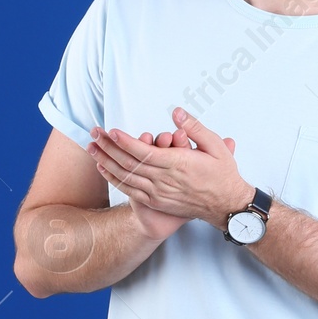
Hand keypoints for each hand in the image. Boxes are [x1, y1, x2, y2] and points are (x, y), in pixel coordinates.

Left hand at [94, 124, 235, 241]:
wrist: (226, 205)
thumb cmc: (222, 174)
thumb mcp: (217, 146)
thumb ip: (195, 128)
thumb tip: (177, 112)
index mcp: (178, 164)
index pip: (144, 152)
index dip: (125, 142)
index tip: (111, 131)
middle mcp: (164, 180)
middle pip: (129, 162)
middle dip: (108, 147)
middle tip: (94, 133)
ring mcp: (158, 193)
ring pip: (126, 176)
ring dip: (106, 161)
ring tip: (91, 147)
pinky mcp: (155, 201)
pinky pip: (129, 189)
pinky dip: (114, 179)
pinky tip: (103, 168)